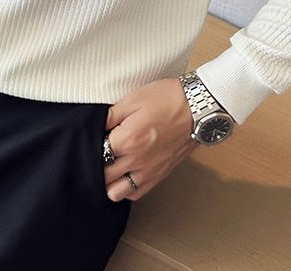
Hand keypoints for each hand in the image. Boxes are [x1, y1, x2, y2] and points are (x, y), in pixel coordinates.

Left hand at [103, 77, 201, 201]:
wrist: (198, 108)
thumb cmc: (167, 99)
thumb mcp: (134, 98)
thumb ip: (111, 114)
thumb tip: (94, 124)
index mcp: (127, 139)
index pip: (96, 152)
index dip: (92, 144)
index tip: (94, 137)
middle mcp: (136, 159)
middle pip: (103, 176)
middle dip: (97, 165)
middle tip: (100, 151)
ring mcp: (148, 170)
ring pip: (117, 192)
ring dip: (109, 182)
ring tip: (110, 166)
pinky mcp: (159, 174)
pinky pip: (136, 193)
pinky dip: (127, 189)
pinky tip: (125, 174)